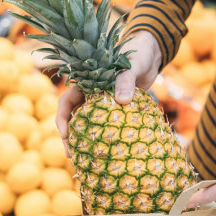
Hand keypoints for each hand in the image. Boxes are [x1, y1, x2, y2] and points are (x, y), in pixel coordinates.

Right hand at [55, 30, 161, 154]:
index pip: (66, 102)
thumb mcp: (131, 66)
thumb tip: (121, 100)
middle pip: (74, 118)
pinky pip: (107, 126)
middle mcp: (92, 95)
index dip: (62, 119)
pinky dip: (105, 138)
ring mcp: (104, 104)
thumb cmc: (138, 56)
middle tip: (72, 156)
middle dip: (70, 137)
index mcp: (87, 83)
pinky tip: (108, 152)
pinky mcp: (118, 110)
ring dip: (86, 141)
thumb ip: (126, 80)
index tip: (66, 135)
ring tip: (86, 160)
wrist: (152, 56)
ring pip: (89, 124)